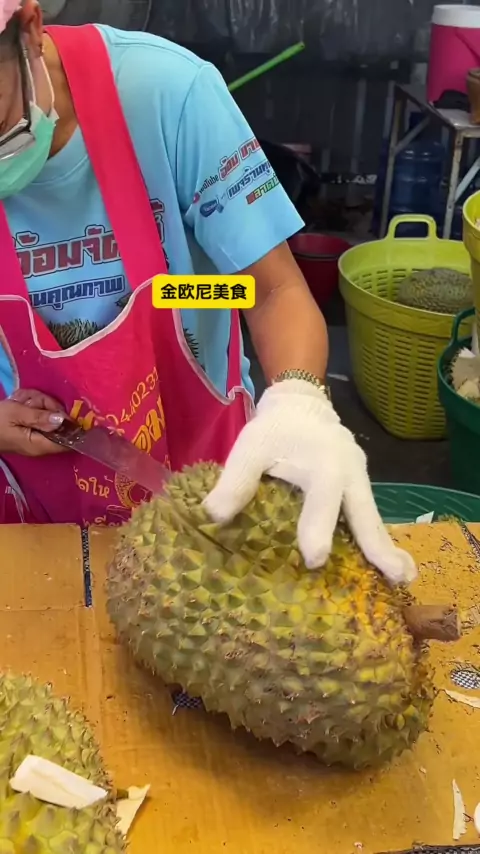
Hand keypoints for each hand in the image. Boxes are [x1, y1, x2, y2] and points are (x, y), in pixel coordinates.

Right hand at [0, 389, 67, 456]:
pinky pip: (38, 414)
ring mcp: (35, 436)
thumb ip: (40, 417)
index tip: (66, 410)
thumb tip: (63, 420)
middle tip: (29, 401)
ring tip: (19, 400)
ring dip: (35, 402)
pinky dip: (29, 404)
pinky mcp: (29, 428)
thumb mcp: (16, 414)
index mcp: (40, 445)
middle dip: (47, 405)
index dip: (72, 426)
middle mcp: (41, 443)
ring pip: (48, 414)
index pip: (68, 442)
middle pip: (58, 422)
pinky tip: (18, 401)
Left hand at [203, 379, 416, 585]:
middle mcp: (350, 474)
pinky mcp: (359, 488)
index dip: (318, 528)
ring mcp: (360, 480)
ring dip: (387, 548)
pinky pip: (369, 517)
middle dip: (379, 546)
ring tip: (404, 579)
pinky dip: (379, 540)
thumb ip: (236, 478)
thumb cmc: (274, 429)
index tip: (315, 558)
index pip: (323, 499)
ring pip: (374, 519)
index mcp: (324, 463)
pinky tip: (389, 565)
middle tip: (396, 577)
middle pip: (366, 514)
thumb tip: (214, 516)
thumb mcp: (251, 446)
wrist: (301, 404)